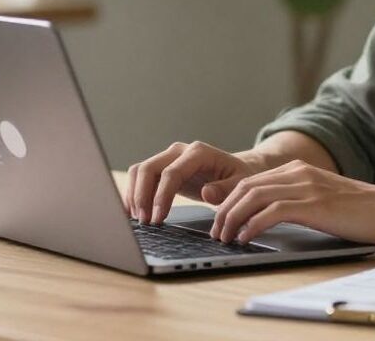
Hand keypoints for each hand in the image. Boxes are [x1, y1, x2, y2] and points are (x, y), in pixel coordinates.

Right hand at [123, 141, 262, 224]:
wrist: (235, 169)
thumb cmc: (238, 177)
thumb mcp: (240, 184)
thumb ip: (225, 188)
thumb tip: (206, 192)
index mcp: (198, 152)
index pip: (171, 172)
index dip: (161, 196)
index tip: (158, 219)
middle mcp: (180, 151)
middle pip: (148, 168)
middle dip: (142, 196)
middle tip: (145, 222)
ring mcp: (168, 157)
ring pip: (140, 171)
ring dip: (134, 195)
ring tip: (139, 220)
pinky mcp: (162, 168)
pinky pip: (141, 177)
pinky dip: (134, 193)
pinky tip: (134, 213)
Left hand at [211, 160, 374, 244]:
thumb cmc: (360, 209)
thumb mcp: (323, 197)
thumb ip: (299, 199)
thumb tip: (270, 216)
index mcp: (299, 169)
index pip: (251, 180)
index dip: (230, 200)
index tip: (222, 220)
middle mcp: (298, 173)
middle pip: (246, 186)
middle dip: (225, 210)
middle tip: (217, 232)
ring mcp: (306, 187)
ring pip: (253, 197)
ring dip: (233, 218)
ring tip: (225, 237)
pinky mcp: (313, 205)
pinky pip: (271, 212)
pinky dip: (253, 225)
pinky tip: (247, 238)